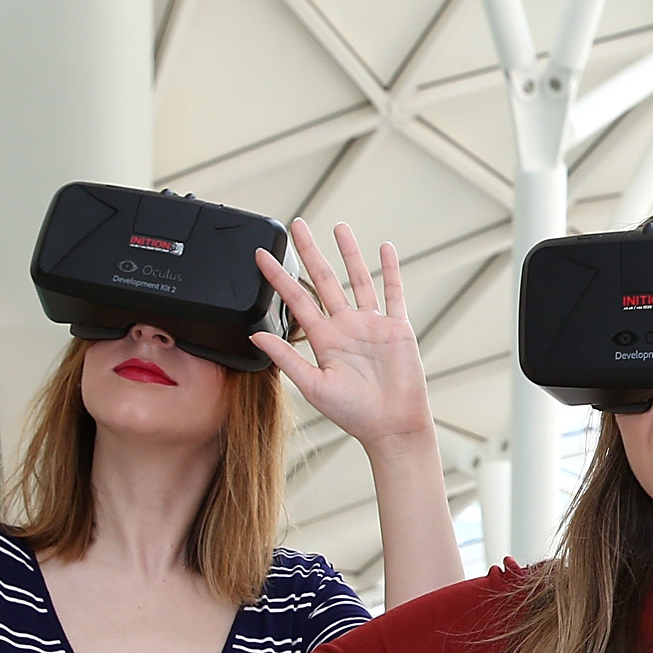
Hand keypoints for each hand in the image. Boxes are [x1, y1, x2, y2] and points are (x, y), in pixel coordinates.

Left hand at [250, 221, 430, 447]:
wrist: (392, 427)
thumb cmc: (354, 414)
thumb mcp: (313, 386)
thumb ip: (286, 358)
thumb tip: (256, 335)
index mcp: (323, 340)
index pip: (295, 300)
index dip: (277, 277)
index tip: (261, 256)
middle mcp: (345, 327)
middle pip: (324, 280)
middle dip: (310, 252)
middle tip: (297, 225)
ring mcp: (371, 325)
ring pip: (357, 279)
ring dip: (348, 253)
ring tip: (339, 227)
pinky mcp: (396, 328)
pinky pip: (393, 293)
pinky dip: (389, 271)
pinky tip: (385, 250)